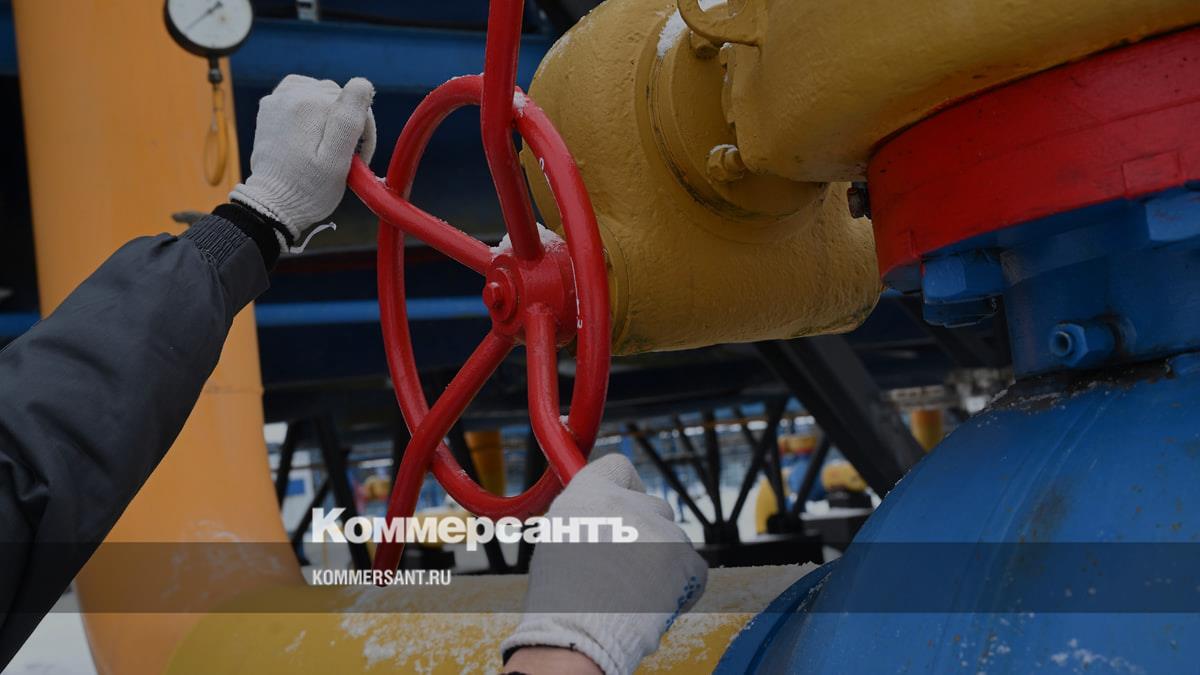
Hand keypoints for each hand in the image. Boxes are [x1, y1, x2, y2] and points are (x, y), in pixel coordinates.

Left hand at [231, 75, 375, 246]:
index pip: (355, 102)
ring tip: (328, 141)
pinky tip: (312, 127)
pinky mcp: (269, 108)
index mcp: (312, 105)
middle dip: (347, 122)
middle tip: (346, 155)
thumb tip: (362, 83)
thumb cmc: (309, 189)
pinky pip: (297, 93)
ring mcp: (277, 100)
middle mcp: (292, 95)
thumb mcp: (337, 160)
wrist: (272, 204)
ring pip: (319, 92)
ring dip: (329, 113)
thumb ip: (349, 119)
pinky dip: (309, 106)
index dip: (364, 130)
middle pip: (337, 96)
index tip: (360, 157)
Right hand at [501, 454, 707, 674]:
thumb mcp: (558, 538)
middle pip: (652, 506)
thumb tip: (602, 514)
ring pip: (672, 540)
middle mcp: (631, 502)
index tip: (624, 502)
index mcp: (592, 492)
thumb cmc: (559, 595)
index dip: (625, 486)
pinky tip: (652, 605)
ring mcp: (663, 531)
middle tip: (626, 564)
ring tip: (631, 594)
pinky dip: (680, 587)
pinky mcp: (689, 562)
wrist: (579, 633)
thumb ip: (585, 515)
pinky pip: (691, 569)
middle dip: (646, 531)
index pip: (619, 467)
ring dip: (660, 562)